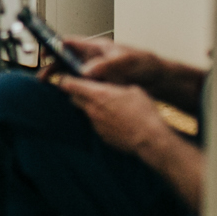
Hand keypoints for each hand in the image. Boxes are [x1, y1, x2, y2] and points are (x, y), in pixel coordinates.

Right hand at [41, 36, 159, 86]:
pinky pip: (84, 85)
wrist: (159, 79)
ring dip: (63, 79)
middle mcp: (95, 58)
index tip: (44, 53)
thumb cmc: (145, 64)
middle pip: (68, 59)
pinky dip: (75, 89)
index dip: (55, 46)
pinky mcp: (103, 83)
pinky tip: (70, 97)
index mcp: (97, 48)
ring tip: (53, 88)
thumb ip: (105, 65)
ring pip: (74, 73)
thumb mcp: (125, 62)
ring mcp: (98, 71)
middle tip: (43, 77)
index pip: (71, 43)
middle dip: (54, 66)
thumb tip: (85, 71)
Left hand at [49, 75, 173, 154]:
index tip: (68, 77)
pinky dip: (101, 120)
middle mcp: (92, 110)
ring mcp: (95, 125)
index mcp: (98, 94)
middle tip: (88, 89)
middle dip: (77, 93)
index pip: (69, 84)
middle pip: (73, 99)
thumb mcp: (132, 89)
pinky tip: (115, 120)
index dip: (66, 79)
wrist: (150, 138)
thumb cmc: (143, 111)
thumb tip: (110, 85)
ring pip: (85, 112)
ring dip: (91, 107)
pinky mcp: (102, 136)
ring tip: (107, 105)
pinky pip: (96, 124)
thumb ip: (115, 85)